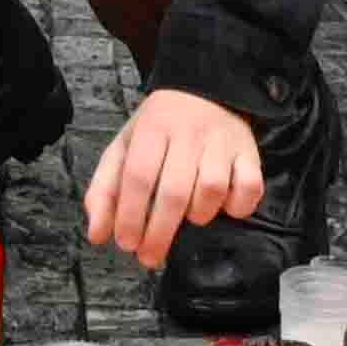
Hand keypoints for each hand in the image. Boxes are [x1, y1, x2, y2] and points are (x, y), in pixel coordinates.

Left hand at [82, 85, 264, 264]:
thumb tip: (97, 234)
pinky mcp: (249, 152)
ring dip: (198, 215)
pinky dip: (238, 205)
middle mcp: (189, 133)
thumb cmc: (161, 127)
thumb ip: (105, 189)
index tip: (126, 243)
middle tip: (149, 257)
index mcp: (153, 128)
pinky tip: (223, 208)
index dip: (131, 216)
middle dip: (159, 232)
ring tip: (187, 221)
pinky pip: (250, 186)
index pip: (138, 176)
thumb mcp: (125, 146)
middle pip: (174, 191)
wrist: (206, 88)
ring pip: (212, 189)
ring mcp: (222, 142)